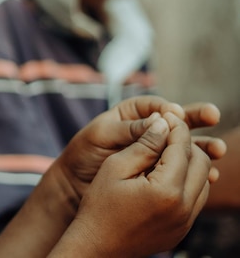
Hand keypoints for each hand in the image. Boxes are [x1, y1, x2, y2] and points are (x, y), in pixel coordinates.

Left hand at [55, 96, 224, 203]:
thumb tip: (159, 120)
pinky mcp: (159, 172)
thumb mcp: (102, 136)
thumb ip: (128, 129)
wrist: (74, 185)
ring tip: (217, 150)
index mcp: (131, 114)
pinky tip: (210, 175)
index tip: (178, 112)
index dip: (168, 108)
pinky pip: (181, 169)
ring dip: (203, 146)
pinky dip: (197, 171)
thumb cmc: (83, 155)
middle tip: (213, 116)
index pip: (156, 105)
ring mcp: (156, 151)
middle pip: (178, 121)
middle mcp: (147, 130)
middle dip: (197, 118)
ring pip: (184, 145)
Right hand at [61, 112, 212, 256]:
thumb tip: (163, 122)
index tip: (166, 113)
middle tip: (168, 130)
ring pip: (204, 181)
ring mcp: (185, 222)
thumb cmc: (99, 204)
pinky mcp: (182, 230)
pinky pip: (196, 199)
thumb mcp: (116, 167)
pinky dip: (187, 181)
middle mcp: (183, 208)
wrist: (97, 246)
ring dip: (190, 162)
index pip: (182, 147)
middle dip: (187, 142)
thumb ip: (143, 144)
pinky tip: (165, 172)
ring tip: (166, 150)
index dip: (175, 126)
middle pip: (202, 163)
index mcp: (166, 189)